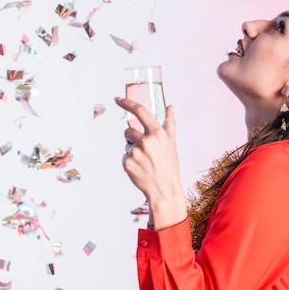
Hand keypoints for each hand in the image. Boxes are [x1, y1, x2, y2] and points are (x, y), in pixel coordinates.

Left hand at [115, 97, 186, 229]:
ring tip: (145, 162)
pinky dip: (130, 162)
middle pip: (128, 131)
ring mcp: (136, 152)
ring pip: (126, 145)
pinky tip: (140, 169)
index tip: (117, 99)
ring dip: (132, 151)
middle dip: (132, 139)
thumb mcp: (171, 143)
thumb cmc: (170, 166)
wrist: (165, 190)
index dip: (127, 103)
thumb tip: (170, 106)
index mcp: (157, 133)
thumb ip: (170, 122)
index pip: (139, 111)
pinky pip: (124, 157)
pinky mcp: (127, 163)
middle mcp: (146, 140)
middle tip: (145, 152)